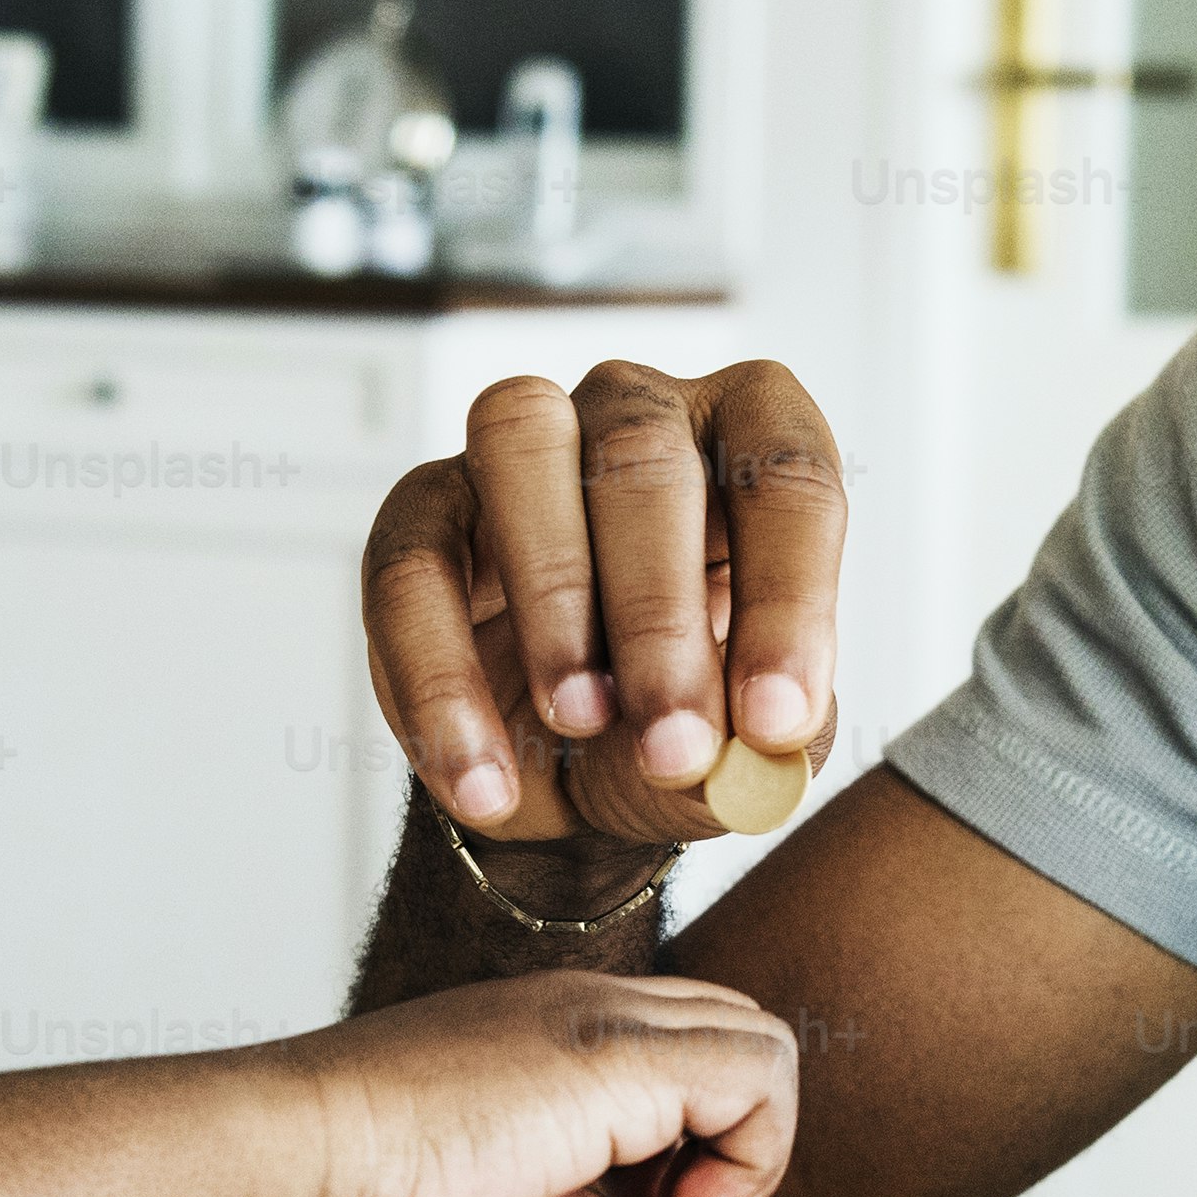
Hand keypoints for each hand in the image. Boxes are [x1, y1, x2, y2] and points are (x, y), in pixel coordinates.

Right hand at [259, 970, 799, 1196]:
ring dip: (749, 1157)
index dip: (707, 1154)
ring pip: (765, 1048)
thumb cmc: (362, 1191)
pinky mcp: (614, 1054)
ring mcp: (606, 1019)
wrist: (288, 1155)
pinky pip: (757, 1075)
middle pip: (743, 1041)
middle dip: (741, 1149)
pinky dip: (747, 1163)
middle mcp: (596, 1007)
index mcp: (564, 1034)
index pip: (698, 1058)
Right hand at [365, 359, 845, 846]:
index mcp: (749, 445)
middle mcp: (637, 414)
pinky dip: (443, 687)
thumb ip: (763, 744)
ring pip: (521, 446)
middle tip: (674, 747)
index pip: (785, 474)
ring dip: (554, 595)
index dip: (787, 598)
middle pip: (644, 455)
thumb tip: (752, 746)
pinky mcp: (420, 512)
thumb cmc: (679, 719)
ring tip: (578, 722)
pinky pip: (409, 571)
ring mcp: (519, 448)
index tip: (775, 722)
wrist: (568, 774)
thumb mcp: (744, 750)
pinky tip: (486, 782)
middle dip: (661, 615)